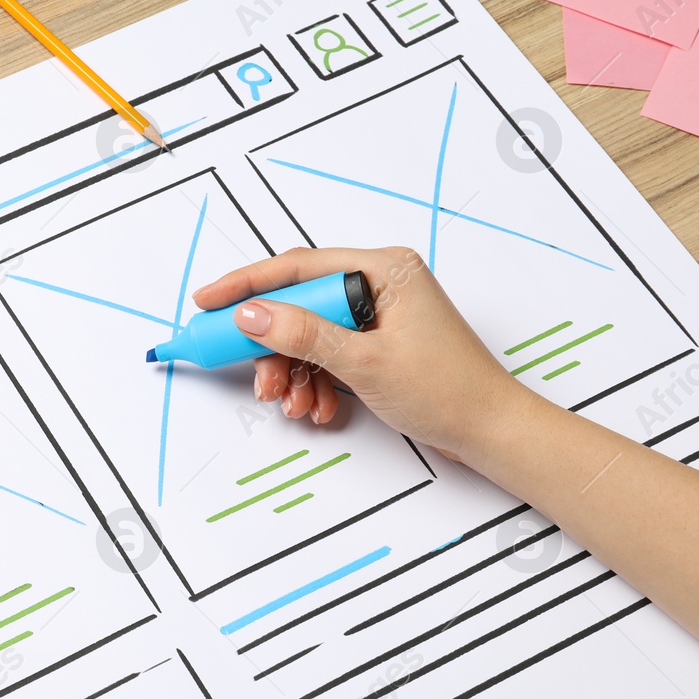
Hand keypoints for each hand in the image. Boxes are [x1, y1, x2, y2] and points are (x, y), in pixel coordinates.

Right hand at [191, 246, 526, 458]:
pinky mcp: (376, 343)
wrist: (491, 432)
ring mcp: (378, 315)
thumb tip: (252, 314)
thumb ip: (303, 334)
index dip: (247, 284)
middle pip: (299, 303)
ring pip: (308, 334)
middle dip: (274, 345)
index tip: (208, 300)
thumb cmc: (448, 390)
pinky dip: (314, 380)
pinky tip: (317, 406)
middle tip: (255, 374)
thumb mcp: (364, 361)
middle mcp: (379, 283)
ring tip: (292, 402)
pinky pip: (326, 353)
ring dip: (293, 371)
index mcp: (383, 269)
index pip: (298, 266)